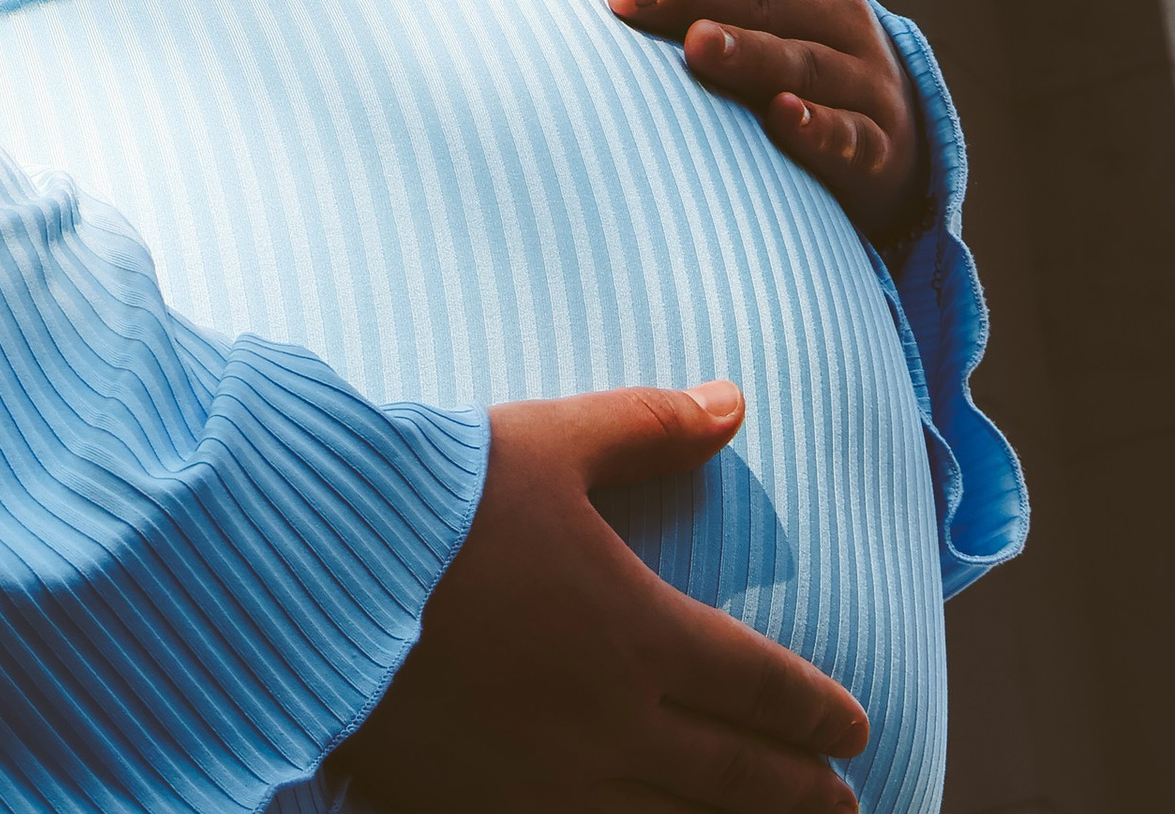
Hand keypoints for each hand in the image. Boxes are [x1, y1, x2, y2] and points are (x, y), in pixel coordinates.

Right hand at [331, 381, 866, 811]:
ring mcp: (547, 783)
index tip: (857, 730)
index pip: (755, 684)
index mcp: (637, 633)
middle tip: (847, 807)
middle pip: (730, 773)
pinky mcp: (481, 811)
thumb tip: (733, 402)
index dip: (814, 710)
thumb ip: (649, 427)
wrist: (317, 581)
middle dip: (796, 791)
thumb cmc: (438, 503)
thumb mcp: (554, 443)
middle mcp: (610, 723)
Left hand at [588, 0, 925, 243]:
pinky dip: (819, 126)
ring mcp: (863, 79)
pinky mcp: (878, 146)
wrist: (892, 132)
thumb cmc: (794, 43)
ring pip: (803, 61)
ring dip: (749, 52)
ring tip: (696, 45)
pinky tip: (782, 117)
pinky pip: (850, 135)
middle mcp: (836, 13)